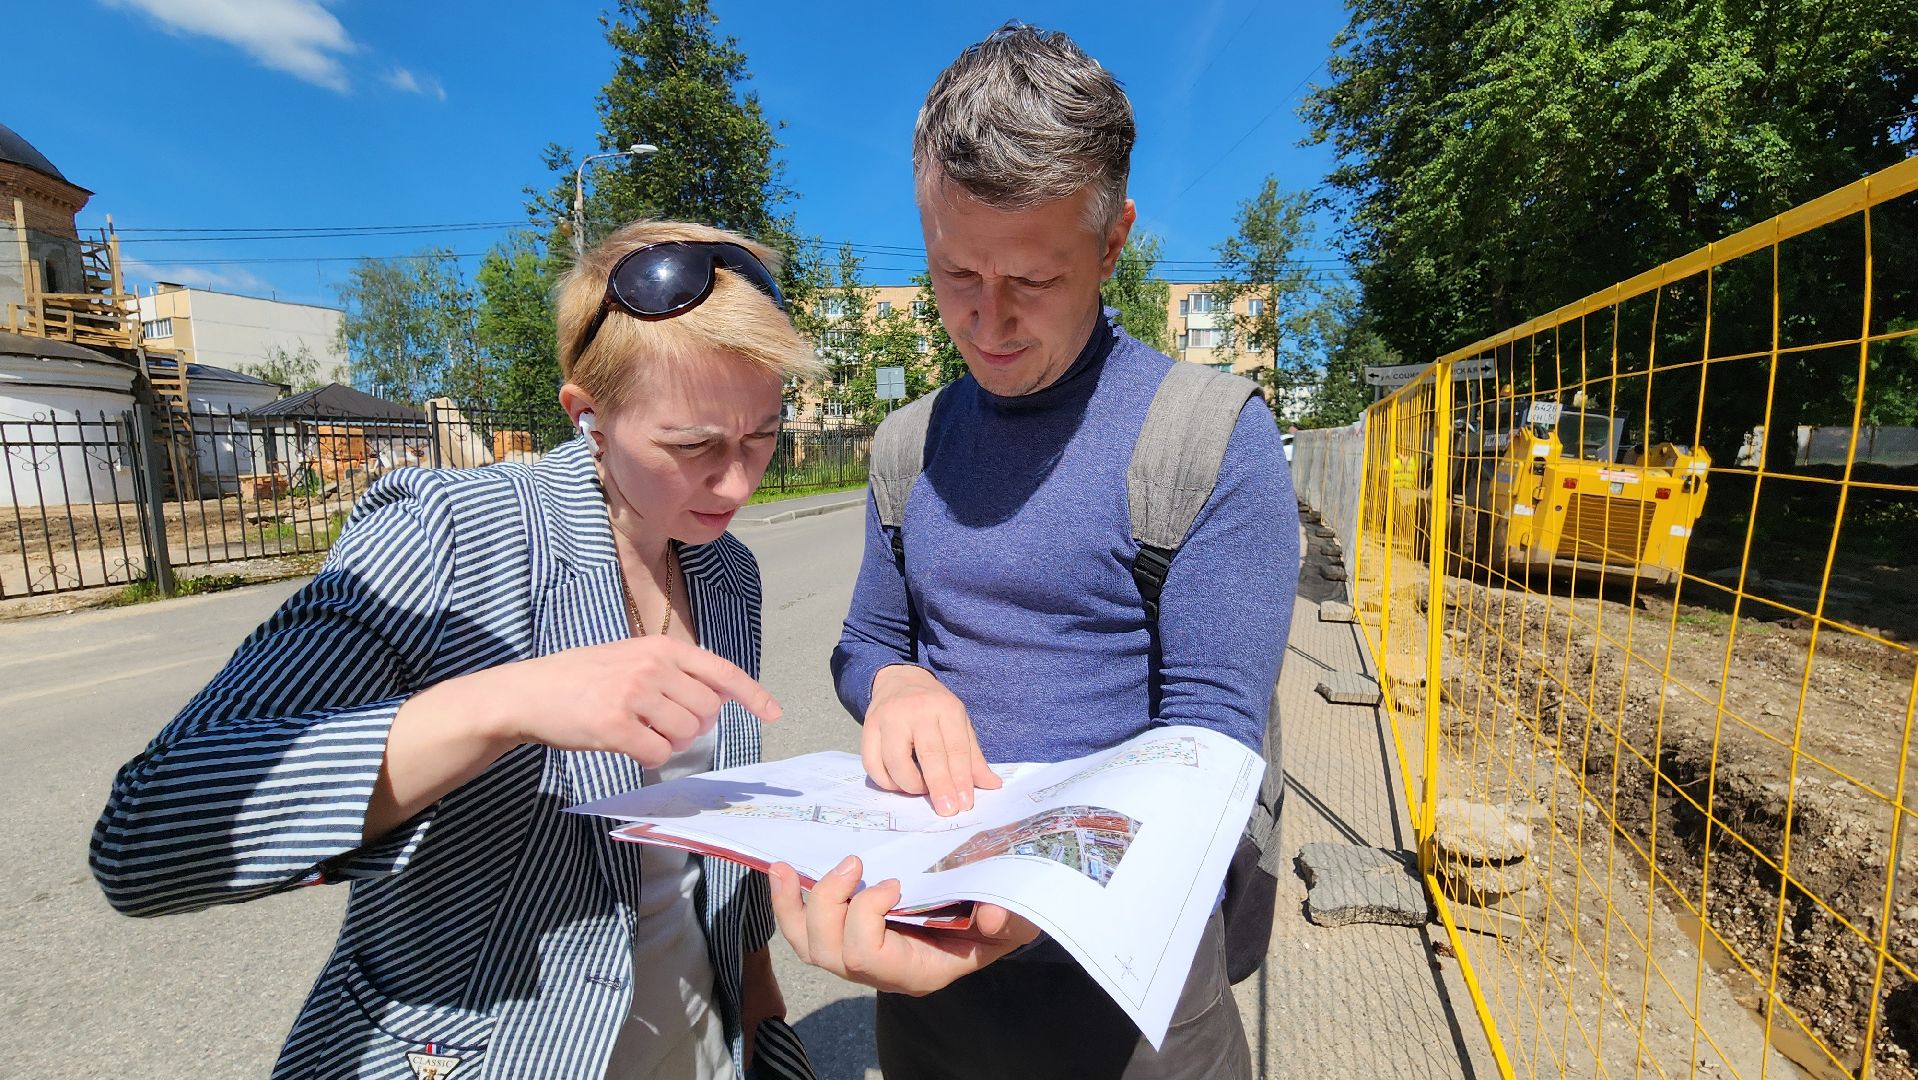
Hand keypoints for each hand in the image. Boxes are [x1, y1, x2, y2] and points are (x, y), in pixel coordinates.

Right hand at [422, 636, 779, 768]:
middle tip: (659, 724)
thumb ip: (671, 672)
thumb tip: (713, 700)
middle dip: (692, 727)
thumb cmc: (582, 678)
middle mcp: (651, 666)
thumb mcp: (630, 657)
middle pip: (706, 712)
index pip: (720, 671)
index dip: (752, 694)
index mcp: (660, 648)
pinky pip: (658, 754)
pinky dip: (649, 757)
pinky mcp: (615, 725)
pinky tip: (625, 743)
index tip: (774, 713)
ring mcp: (633, 695)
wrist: (527, 693)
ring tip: (637, 730)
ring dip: (668, 742)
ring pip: (685, 735)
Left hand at [740, 946, 784, 1068]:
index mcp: (778, 1013)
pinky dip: (737, 1005)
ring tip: (728, 1021)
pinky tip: (727, 1006)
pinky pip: (744, 1000)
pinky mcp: (750, 982)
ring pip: (750, 1012)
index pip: (769, 1037)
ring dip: (740, 1017)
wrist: (748, 952)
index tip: (744, 1050)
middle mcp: (772, 1003)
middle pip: (758, 1024)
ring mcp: (762, 991)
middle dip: (747, 1031)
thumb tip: (745, 1067)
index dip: (757, 1045)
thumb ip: (747, 1044)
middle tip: (733, 1037)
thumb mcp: (748, 1020)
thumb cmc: (753, 987)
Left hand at [767, 857, 1037, 996]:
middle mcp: (883, 972)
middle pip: (830, 953)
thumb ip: (1007, 919)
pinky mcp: (850, 939)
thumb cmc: (1004, 917)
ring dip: (796, 905)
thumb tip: (992, 916)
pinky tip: (782, 872)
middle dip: (829, 904)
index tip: (893, 882)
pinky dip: (789, 904)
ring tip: (788, 866)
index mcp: (918, 971)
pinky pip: (807, 932)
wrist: (996, 921)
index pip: (869, 956)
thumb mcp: (1015, 918)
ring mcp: (862, 958)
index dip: (866, 916)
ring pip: (809, 946)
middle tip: (854, 862)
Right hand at [864, 665, 999, 815]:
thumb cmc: (934, 707)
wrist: (900, 680)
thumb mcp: (959, 723)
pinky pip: (871, 762)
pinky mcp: (868, 727)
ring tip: (920, 791)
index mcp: (946, 708)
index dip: (961, 778)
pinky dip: (885, 781)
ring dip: (909, 785)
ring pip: (895, 761)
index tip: (965, 803)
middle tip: (947, 810)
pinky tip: (897, 785)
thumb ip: (973, 756)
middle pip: (929, 754)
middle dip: (939, 786)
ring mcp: (889, 718)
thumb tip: (993, 785)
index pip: (957, 748)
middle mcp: (917, 710)